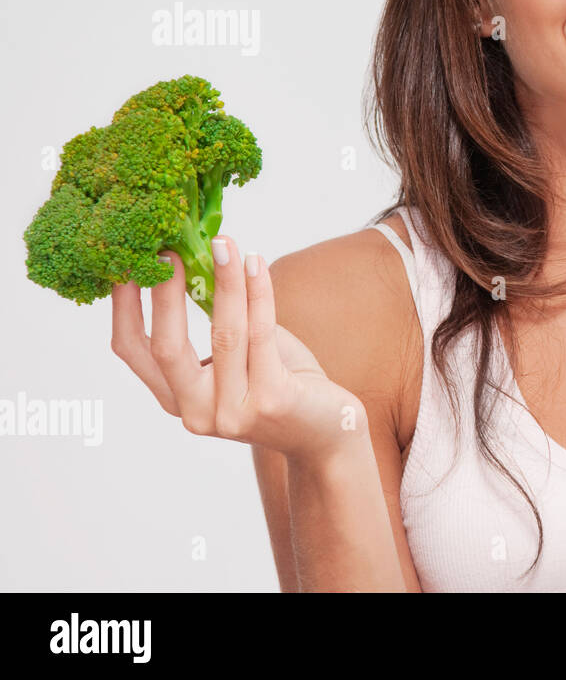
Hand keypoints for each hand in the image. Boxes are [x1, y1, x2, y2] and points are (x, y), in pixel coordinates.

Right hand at [110, 236, 366, 460]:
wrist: (328, 435)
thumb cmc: (283, 386)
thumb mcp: (242, 356)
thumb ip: (221, 321)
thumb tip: (208, 259)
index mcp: (179, 400)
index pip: (133, 351)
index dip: (124, 306)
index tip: (126, 263)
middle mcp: (198, 412)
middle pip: (166, 347)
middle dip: (164, 294)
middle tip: (168, 250)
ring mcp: (234, 412)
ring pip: (223, 334)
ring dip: (223, 282)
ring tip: (224, 244)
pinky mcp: (272, 400)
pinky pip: (261, 334)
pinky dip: (258, 293)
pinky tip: (256, 264)